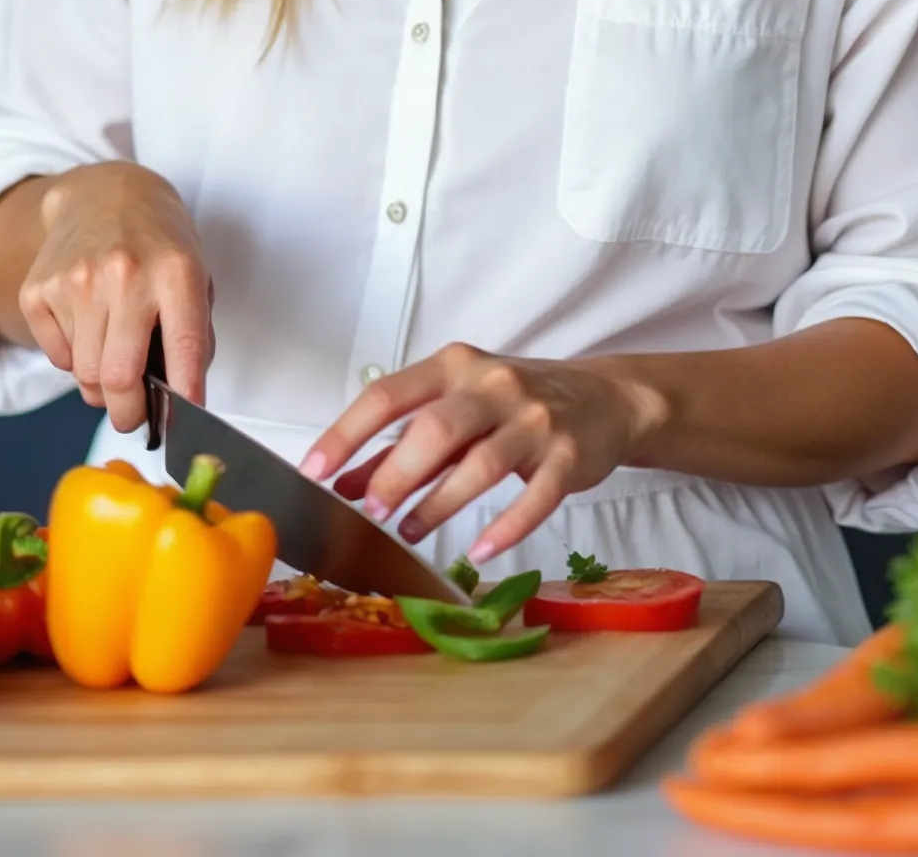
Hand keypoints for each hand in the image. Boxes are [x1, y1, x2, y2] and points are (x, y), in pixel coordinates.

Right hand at [14, 161, 212, 432]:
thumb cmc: (158, 244)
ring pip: (84, 375)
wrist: (103, 195)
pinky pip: (57, 357)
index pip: (184, 347)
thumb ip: (193, 335)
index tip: (185, 423)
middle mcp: (125, 274)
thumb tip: (179, 399)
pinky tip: (87, 329)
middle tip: (134, 417)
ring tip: (112, 364)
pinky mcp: (40, 288)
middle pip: (119, 377)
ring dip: (99, 387)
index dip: (185, 395)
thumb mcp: (195, 275)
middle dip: (128, 413)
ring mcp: (77, 280)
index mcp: (176, 271)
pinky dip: (72, 359)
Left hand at [298, 344, 666, 564]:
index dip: (347, 433)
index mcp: (453, 366)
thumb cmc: (513, 405)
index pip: (388, 394)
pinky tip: (480, 552)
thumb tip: (346, 485)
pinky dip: (506, 527)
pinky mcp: (569, 456)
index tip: (314, 471)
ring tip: (408, 532)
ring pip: (480, 465)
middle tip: (369, 511)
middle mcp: (492, 385)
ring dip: (438, 504)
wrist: (604, 398)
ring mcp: (534, 420)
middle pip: (435, 429)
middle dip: (395, 473)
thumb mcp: (455, 411)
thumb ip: (403, 444)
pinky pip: (535, 496)